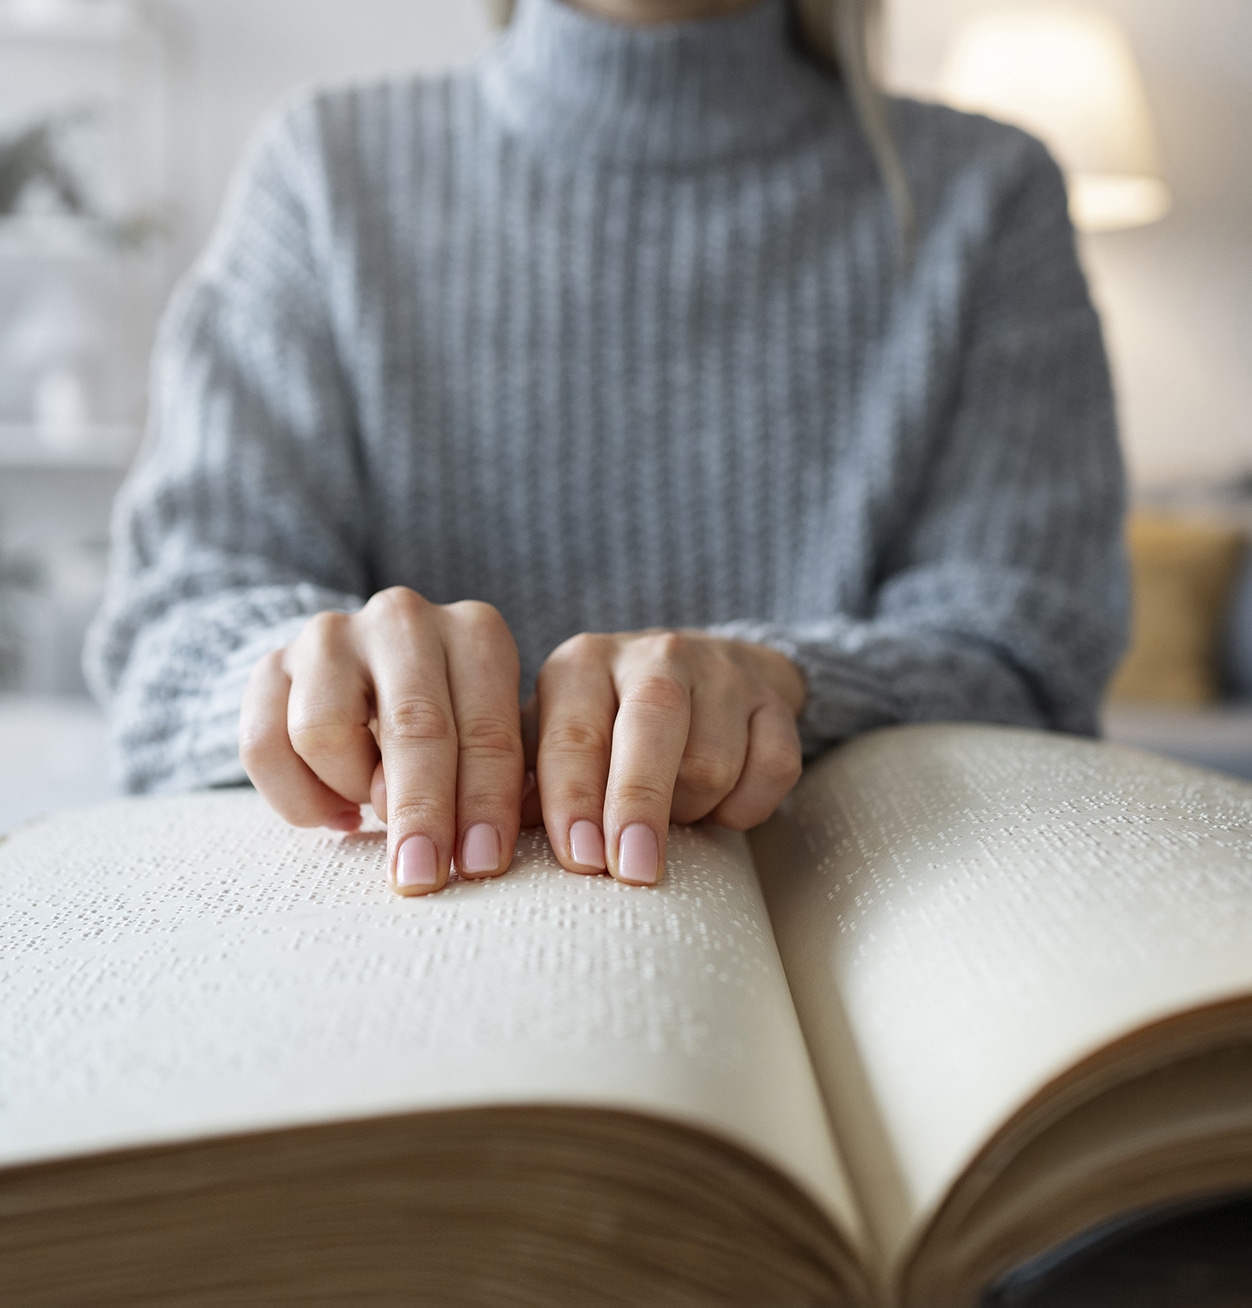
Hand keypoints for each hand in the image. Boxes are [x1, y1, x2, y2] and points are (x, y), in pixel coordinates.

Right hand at [240, 588, 524, 897]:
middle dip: (420, 811)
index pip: (486, 727)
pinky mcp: (269, 665)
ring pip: (325, 733)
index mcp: (476, 632)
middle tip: (422, 875)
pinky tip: (334, 813)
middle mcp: (404, 621)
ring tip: (372, 808)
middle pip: (412, 725)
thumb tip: (480, 844)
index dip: (486, 801)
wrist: (366, 675)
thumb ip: (492, 779)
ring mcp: (331, 637)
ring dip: (352, 790)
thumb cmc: (453, 722)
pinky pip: (264, 746)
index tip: (481, 862)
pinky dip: (297, 798)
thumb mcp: (490, 740)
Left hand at [532, 630, 804, 886]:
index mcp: (582, 665)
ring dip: (692, 809)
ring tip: (676, 814)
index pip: (573, 734)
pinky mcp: (774, 699)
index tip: (580, 861)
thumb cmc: (613, 727)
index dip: (574, 800)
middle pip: (651, 729)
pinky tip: (724, 807)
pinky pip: (772, 769)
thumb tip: (498, 839)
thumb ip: (525, 784)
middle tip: (634, 872)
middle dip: (640, 805)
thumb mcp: (558, 740)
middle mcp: (651, 656)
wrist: (712, 672)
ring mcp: (720, 673)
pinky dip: (748, 806)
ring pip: (711, 762)